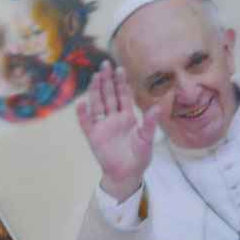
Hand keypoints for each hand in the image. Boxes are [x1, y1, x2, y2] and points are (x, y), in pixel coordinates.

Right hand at [76, 61, 159, 200]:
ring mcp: (102, 126)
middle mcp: (114, 118)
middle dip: (107, 81)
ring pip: (98, 104)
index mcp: (127, 117)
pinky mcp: (93, 136)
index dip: (121, 83)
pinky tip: (81, 104)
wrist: (127, 174)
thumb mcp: (147, 139)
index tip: (120, 68)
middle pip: (109, 95)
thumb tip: (158, 107)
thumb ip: (150, 123)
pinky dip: (83, 114)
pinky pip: (87, 123)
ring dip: (95, 91)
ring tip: (95, 77)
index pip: (123, 96)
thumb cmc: (139, 156)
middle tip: (105, 65)